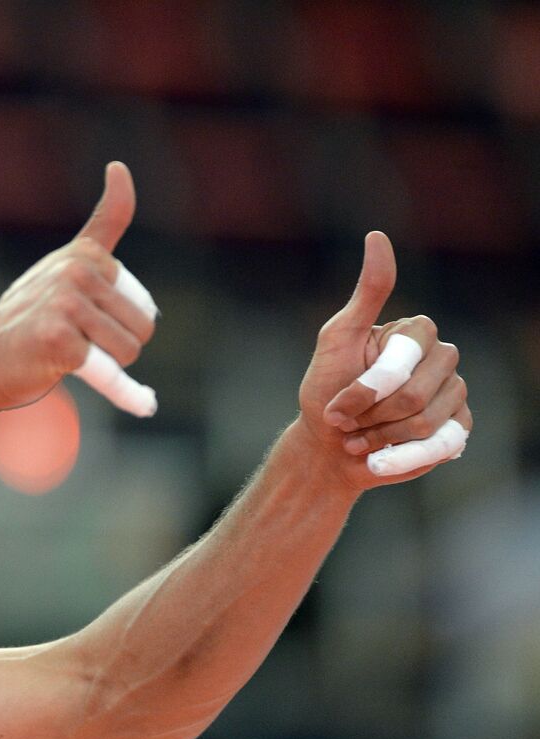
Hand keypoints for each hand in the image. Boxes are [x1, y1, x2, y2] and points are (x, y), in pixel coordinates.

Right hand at [0, 162, 157, 413]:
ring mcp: (66, 304)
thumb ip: (96, 241)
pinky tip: (143, 402)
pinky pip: (112, 373)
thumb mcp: (58, 274)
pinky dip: (126, 393)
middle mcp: (75, 271)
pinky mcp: (60, 340)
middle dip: (122, 341)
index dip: (120, 253)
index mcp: (82, 254)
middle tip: (80, 345)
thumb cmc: (22, 325)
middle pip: (144, 320)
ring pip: (131, 348)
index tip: (115, 175)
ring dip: (113, 366)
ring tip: (73, 361)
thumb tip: (121, 172)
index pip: (128, 260)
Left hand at [297, 231, 472, 490]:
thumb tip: (377, 235)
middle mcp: (443, 358)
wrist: (326, 447)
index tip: (336, 403)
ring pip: (427, 422)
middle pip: (416, 394)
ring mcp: (454, 394)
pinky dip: (399, 458)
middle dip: (369, 416)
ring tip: (357, 438)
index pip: (406, 356)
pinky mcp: (456, 430)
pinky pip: (440, 445)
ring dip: (379, 438)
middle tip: (344, 421)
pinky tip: (376, 459)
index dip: (368, 387)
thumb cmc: (325, 391)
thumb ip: (366, 293)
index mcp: (416, 332)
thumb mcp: (337, 338)